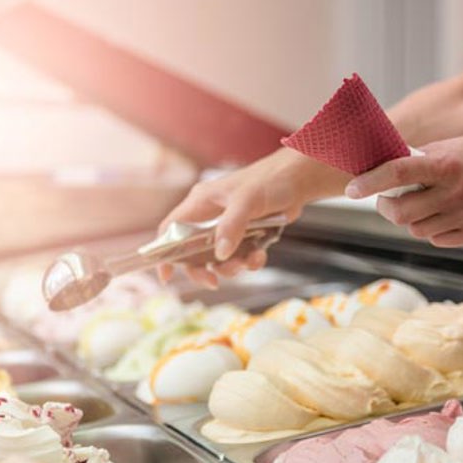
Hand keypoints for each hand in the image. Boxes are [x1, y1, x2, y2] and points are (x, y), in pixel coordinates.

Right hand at [158, 148, 348, 287]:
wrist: (298, 181)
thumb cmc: (269, 181)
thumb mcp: (247, 202)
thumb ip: (232, 226)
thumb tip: (220, 254)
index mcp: (200, 203)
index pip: (171, 229)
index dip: (164, 252)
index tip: (166, 275)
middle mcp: (210, 217)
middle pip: (192, 252)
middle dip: (202, 269)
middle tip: (213, 281)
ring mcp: (227, 227)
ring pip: (218, 258)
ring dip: (230, 267)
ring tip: (246, 263)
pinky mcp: (246, 235)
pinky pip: (240, 256)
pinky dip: (249, 261)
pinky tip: (260, 255)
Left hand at [345, 130, 462, 246]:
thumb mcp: (446, 147)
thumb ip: (415, 161)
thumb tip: (378, 171)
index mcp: (445, 164)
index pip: (397, 174)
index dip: (370, 183)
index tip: (351, 190)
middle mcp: (454, 192)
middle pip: (400, 213)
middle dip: (385, 207)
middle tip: (386, 199)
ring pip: (416, 230)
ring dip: (409, 219)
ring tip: (420, 204)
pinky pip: (437, 240)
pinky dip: (432, 229)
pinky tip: (440, 214)